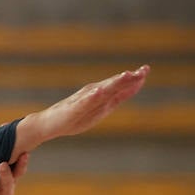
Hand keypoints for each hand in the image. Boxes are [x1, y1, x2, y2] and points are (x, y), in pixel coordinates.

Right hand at [15, 65, 149, 152]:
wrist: (48, 124)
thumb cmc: (73, 118)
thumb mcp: (100, 109)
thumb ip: (116, 98)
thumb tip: (134, 86)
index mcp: (101, 97)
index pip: (121, 88)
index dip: (134, 80)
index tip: (146, 69)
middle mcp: (93, 94)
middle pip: (114, 85)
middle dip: (128, 78)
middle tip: (142, 71)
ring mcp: (82, 101)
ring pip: (101, 90)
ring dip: (113, 82)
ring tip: (125, 75)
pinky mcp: (72, 108)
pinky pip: (83, 102)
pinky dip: (92, 96)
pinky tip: (99, 91)